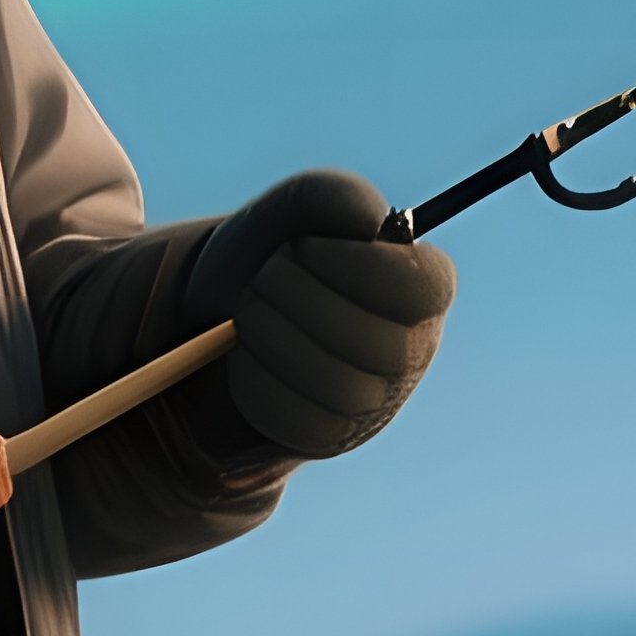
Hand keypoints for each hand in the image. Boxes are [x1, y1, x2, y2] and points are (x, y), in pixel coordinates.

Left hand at [181, 169, 456, 458]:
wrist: (210, 317)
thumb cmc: (269, 256)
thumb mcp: (293, 209)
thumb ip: (336, 197)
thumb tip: (376, 223)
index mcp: (421, 290)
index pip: (424, 288)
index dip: (359, 265)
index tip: (303, 247)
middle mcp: (409, 352)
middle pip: (380, 345)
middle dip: (301, 302)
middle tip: (263, 278)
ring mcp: (372, 403)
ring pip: (337, 387)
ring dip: (274, 338)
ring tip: (247, 312)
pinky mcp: (325, 438)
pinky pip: (296, 420)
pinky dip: (256, 381)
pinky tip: (244, 355)